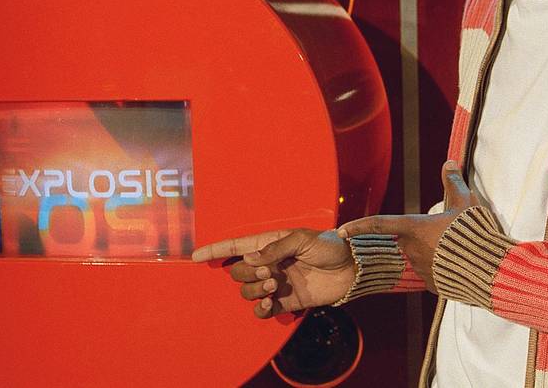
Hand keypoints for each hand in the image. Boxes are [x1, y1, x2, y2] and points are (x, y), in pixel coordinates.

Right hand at [192, 228, 354, 317]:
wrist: (352, 268)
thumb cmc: (330, 247)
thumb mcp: (303, 238)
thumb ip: (275, 248)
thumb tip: (249, 257)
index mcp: (270, 244)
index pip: (236, 246)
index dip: (216, 251)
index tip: (195, 256)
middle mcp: (269, 264)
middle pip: (238, 272)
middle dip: (248, 273)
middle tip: (270, 272)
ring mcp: (275, 283)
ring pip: (247, 291)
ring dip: (255, 289)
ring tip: (275, 285)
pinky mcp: (285, 302)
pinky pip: (261, 310)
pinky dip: (261, 308)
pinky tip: (271, 303)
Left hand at [337, 161, 478, 291]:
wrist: (490, 269)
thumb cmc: (474, 234)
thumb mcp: (465, 203)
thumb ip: (453, 183)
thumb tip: (449, 162)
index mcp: (414, 228)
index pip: (379, 225)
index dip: (358, 226)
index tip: (340, 230)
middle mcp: (412, 250)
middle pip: (406, 239)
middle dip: (419, 235)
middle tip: (444, 233)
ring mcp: (421, 269)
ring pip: (419, 256)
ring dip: (431, 251)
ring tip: (455, 249)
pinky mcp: (432, 285)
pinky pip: (430, 273)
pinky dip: (439, 267)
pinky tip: (456, 264)